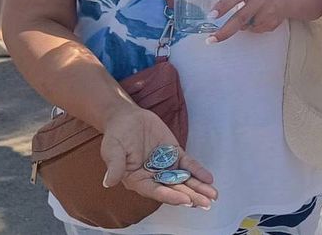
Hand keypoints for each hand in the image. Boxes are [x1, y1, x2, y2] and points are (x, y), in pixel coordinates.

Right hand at [100, 105, 216, 207]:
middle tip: (205, 203)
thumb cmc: (116, 135)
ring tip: (213, 196)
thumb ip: (115, 165)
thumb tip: (109, 182)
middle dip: (191, 196)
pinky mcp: (174, 155)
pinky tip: (209, 178)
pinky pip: (188, 165)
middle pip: (174, 189)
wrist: (127, 118)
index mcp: (138, 180)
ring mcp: (165, 167)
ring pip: (184, 180)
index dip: (170, 196)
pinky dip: (198, 171)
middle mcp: (153, 177)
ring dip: (199, 188)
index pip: (156, 191)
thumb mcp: (112, 148)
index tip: (185, 200)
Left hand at [207, 0, 318, 43]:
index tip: (211, 15)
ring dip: (242, 24)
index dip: (223, 6)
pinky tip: (257, 17)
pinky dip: (252, 26)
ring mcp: (267, 13)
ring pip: (247, 26)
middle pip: (240, 18)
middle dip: (224, 31)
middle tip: (211, 39)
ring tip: (249, 13)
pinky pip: (255, 30)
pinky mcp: (272, 23)